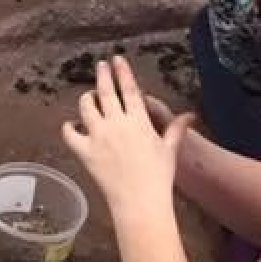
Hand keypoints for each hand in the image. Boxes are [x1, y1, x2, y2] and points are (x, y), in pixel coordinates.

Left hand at [62, 56, 194, 223]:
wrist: (141, 202)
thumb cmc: (159, 177)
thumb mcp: (169, 150)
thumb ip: (176, 129)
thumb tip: (191, 115)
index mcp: (138, 121)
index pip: (129, 89)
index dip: (122, 72)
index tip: (117, 59)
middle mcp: (116, 124)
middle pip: (105, 91)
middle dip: (102, 75)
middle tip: (101, 65)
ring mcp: (98, 136)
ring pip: (86, 107)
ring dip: (86, 99)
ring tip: (89, 96)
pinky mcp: (85, 151)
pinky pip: (70, 133)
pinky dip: (69, 126)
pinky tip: (71, 124)